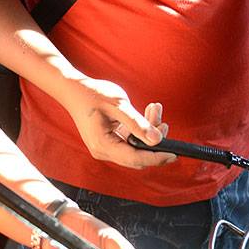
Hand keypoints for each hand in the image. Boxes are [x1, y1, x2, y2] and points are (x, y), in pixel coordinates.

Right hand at [59, 79, 174, 168]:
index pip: (136, 159)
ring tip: (154, 109)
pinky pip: (130, 139)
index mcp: (103, 145)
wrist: (73, 89)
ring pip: (135, 146)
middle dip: (154, 140)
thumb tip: (157, 139)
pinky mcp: (109, 140)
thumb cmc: (92, 94)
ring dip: (148, 131)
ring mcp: (106, 147)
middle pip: (137, 156)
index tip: (175, 152)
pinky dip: (140, 128)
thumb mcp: (118, 105)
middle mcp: (104, 151)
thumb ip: (138, 123)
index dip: (157, 157)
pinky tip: (147, 112)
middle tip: (163, 121)